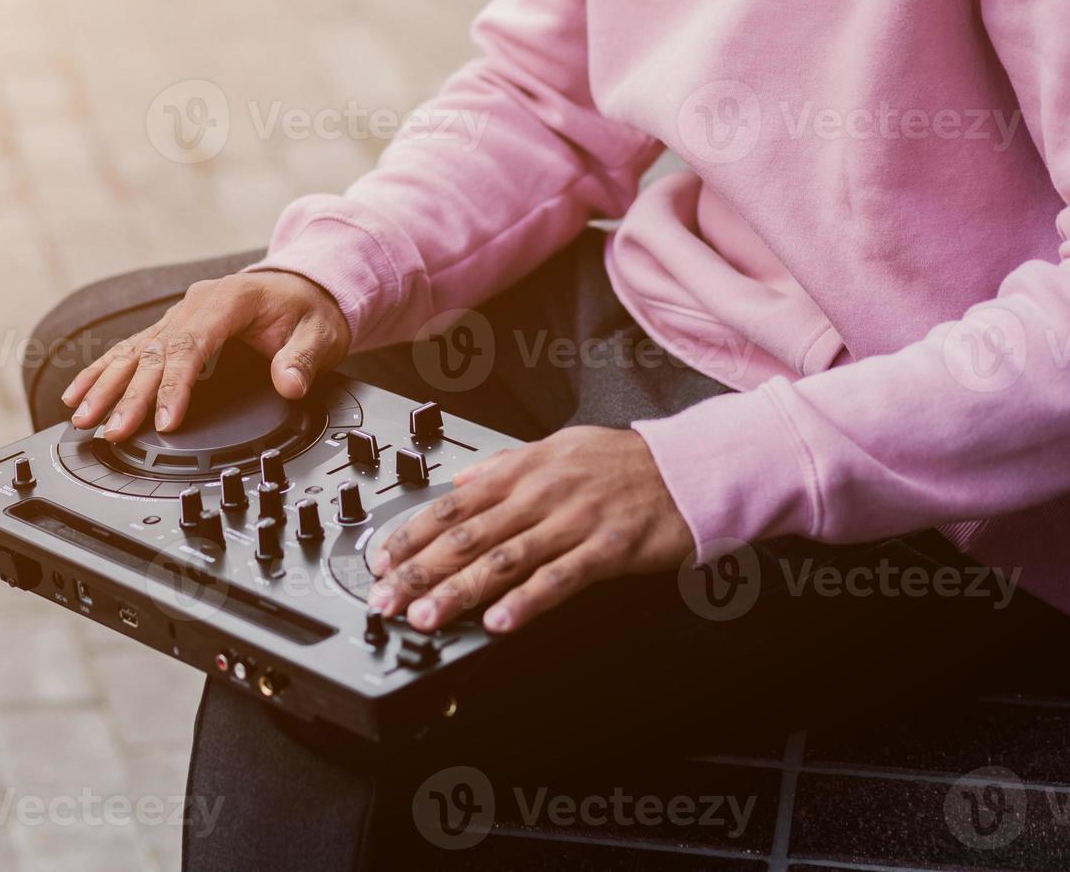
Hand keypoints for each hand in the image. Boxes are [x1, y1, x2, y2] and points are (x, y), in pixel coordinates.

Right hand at [62, 270, 350, 441]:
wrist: (303, 286)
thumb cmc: (308, 311)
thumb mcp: (319, 334)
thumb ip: (302, 359)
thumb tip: (289, 383)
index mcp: (228, 301)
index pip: (192, 346)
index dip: (174, 385)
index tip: (164, 421)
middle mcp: (195, 304)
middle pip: (154, 352)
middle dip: (129, 395)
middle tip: (111, 430)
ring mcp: (179, 314)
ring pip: (133, 350)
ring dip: (105, 384)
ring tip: (82, 417)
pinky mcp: (171, 327)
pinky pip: (131, 348)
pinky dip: (102, 370)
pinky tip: (78, 391)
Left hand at [366, 427, 693, 633]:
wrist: (689, 467)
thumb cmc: (623, 462)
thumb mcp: (556, 448)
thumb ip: (504, 467)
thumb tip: (459, 479)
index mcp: (522, 472)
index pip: (451, 504)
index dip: (411, 535)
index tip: (381, 562)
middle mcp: (540, 495)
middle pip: (467, 536)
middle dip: (420, 571)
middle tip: (386, 600)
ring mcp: (573, 522)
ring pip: (504, 560)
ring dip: (460, 592)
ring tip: (427, 617)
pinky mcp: (607, 549)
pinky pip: (560, 579)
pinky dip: (526, 602)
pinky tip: (499, 622)